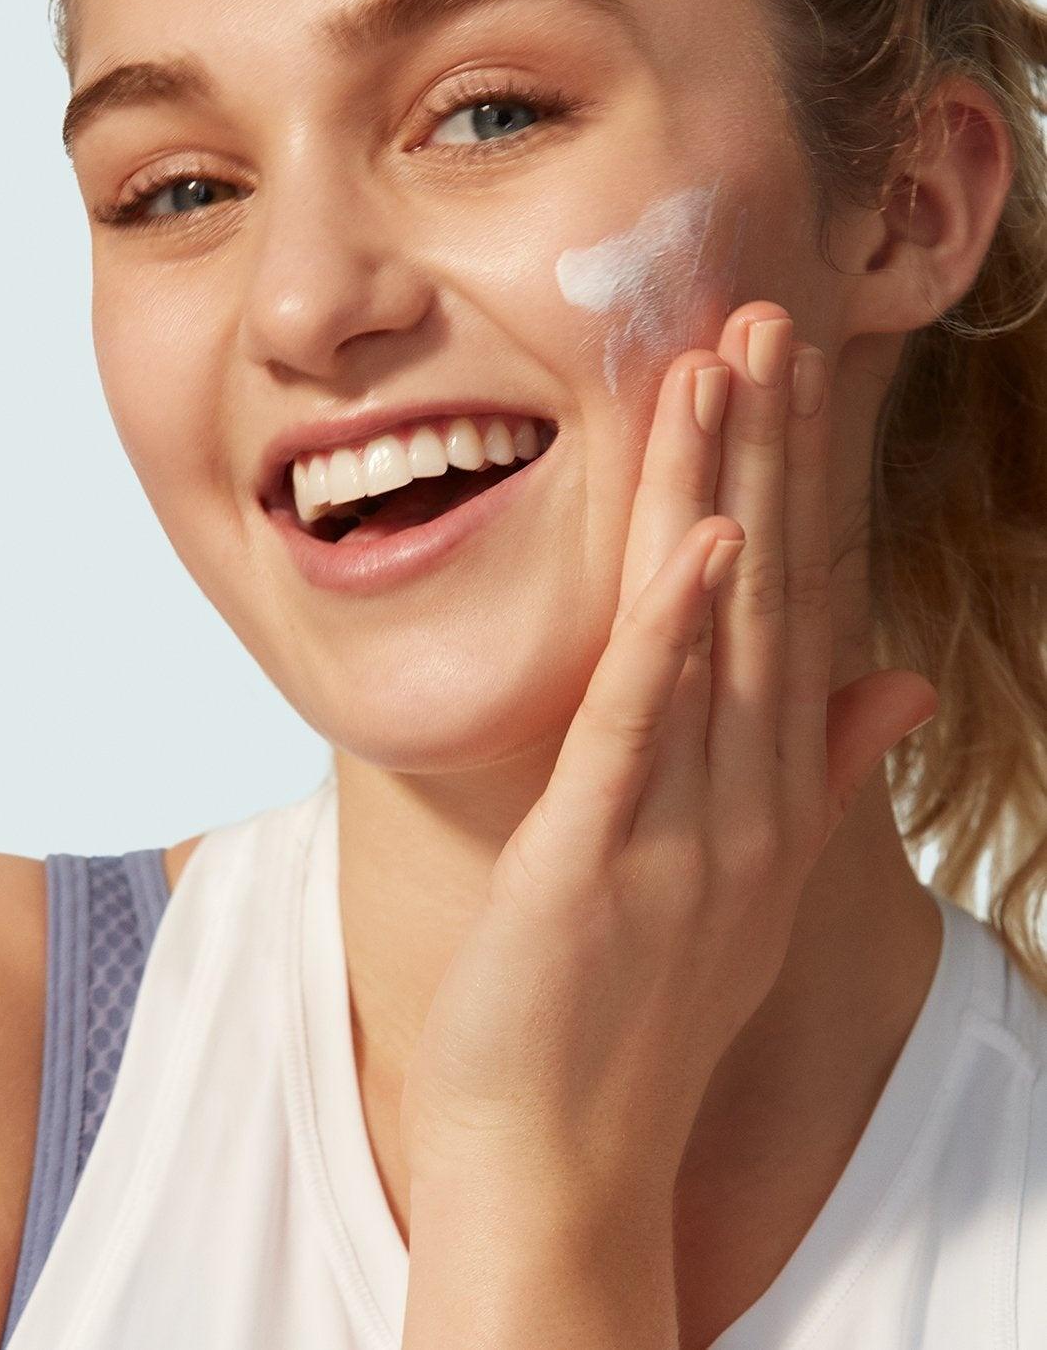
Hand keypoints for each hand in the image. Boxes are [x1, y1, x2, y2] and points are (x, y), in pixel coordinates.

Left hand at [399, 300, 938, 1207]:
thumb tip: (902, 676)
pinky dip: (672, 631)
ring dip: (724, 491)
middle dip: (767, 449)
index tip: (785, 371)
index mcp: (773, 788)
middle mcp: (749, 795)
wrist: (565, 1153)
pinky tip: (696, 536)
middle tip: (768, 314)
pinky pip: (642, 728)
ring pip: (714, 630)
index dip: (791, 478)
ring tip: (732, 366)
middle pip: (767, 587)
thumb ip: (827, 768)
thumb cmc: (640, 1004)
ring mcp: (685, 827)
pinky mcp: (600, 859)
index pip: (792, 600)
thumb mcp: (750, 878)